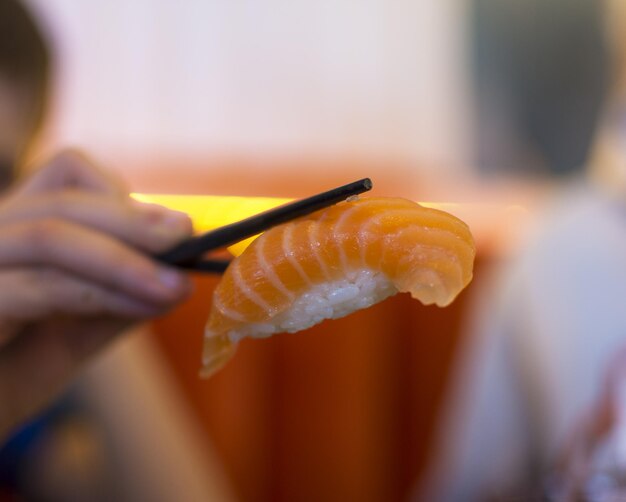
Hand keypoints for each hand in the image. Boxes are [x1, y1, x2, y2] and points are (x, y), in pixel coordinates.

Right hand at [0, 150, 192, 437]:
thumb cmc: (14, 375)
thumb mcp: (77, 330)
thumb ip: (118, 298)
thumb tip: (178, 278)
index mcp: (16, 227)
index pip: (67, 176)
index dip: (124, 199)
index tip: (177, 229)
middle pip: (63, 199)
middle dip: (135, 222)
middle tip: (188, 238)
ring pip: (51, 235)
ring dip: (126, 260)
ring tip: (175, 284)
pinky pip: (41, 286)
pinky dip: (103, 294)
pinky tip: (146, 307)